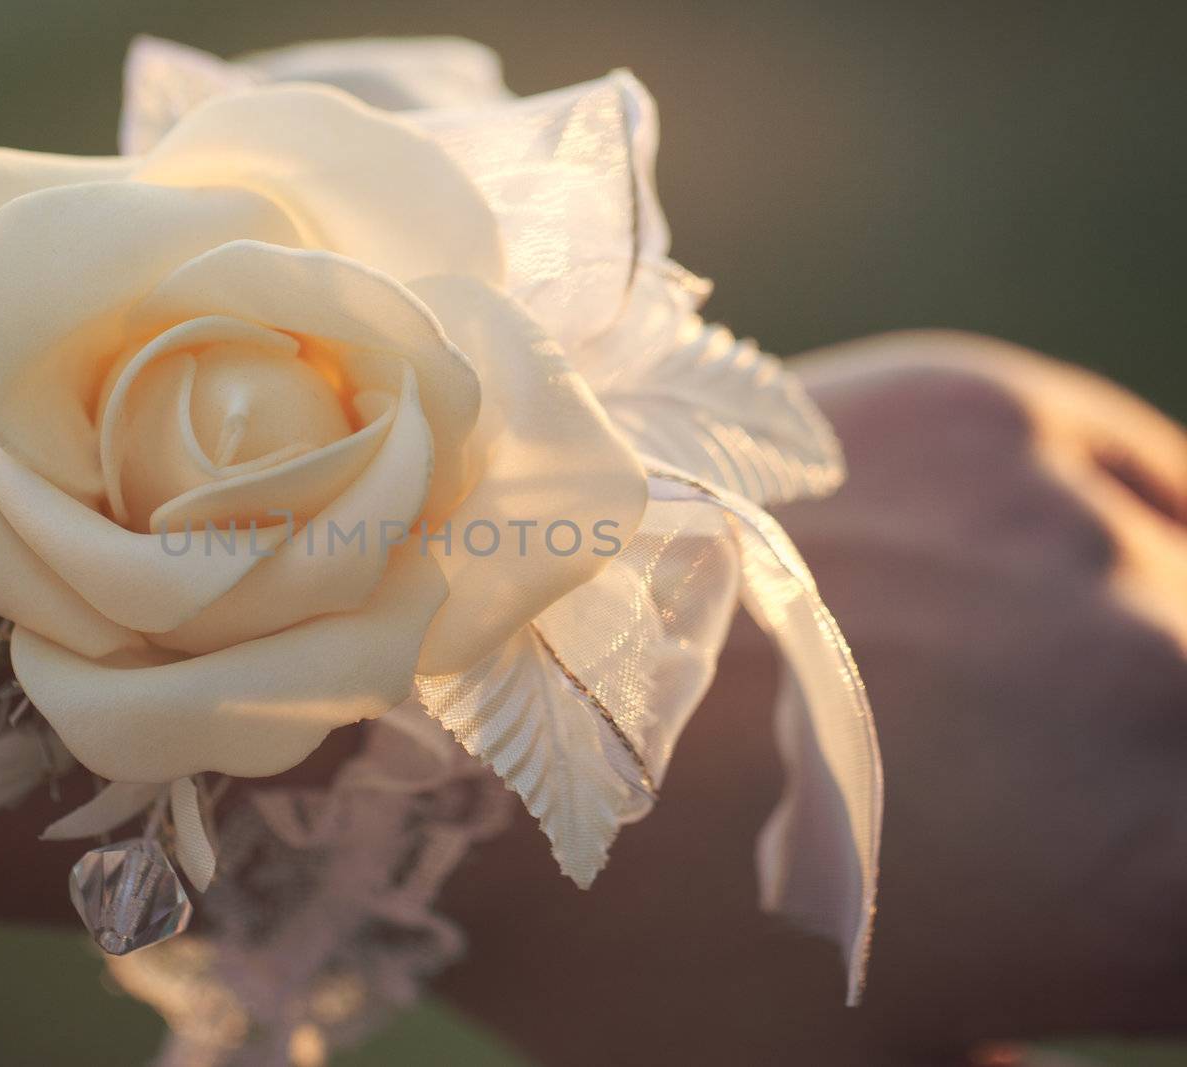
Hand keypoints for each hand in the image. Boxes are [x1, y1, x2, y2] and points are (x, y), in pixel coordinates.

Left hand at [436, 332, 1186, 1064]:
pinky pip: (1117, 474)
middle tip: (1053, 804)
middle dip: (1151, 780)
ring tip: (1015, 708)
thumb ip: (993, 1048)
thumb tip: (1021, 1030)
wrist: (450, 714)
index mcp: (1156, 874)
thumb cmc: (626, 939)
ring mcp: (1061, 510)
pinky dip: (1097, 538)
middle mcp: (1157, 661)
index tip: (1128, 921)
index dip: (1174, 923)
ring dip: (1136, 649)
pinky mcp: (978, 405)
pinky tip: (1002, 588)